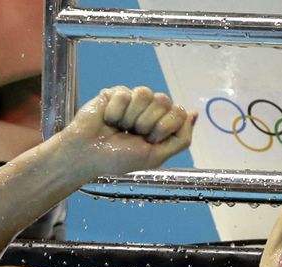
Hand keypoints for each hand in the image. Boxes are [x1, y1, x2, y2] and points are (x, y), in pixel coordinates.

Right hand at [62, 86, 195, 176]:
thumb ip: (181, 138)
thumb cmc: (119, 159)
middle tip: (133, 134)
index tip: (149, 140)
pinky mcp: (115, 93)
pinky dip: (115, 112)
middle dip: (148, 123)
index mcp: (162, 124)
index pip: (179, 112)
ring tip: (120, 127)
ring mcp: (133, 100)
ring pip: (146, 93)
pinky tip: (108, 120)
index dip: (165, 127)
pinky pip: (125, 93)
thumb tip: (195, 114)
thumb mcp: (156, 156)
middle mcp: (150, 110)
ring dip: (131, 117)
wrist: (87, 156)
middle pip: (164, 100)